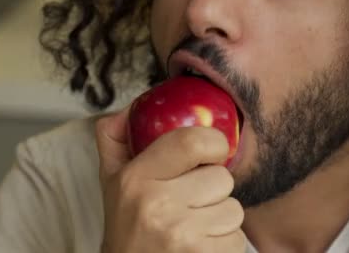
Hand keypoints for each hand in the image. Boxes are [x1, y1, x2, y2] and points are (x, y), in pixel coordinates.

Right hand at [94, 108, 245, 252]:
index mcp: (136, 178)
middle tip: (191, 202)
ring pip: (233, 209)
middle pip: (221, 178)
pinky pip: (237, 238)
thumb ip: (116, 140)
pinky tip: (200, 246)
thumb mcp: (112, 182)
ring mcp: (180, 234)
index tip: (212, 152)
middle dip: (213, 190)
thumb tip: (129, 108)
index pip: (193, 141)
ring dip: (220, 218)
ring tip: (194, 227)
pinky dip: (224, 243)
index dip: (214, 143)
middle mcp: (156, 205)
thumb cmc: (126, 227)